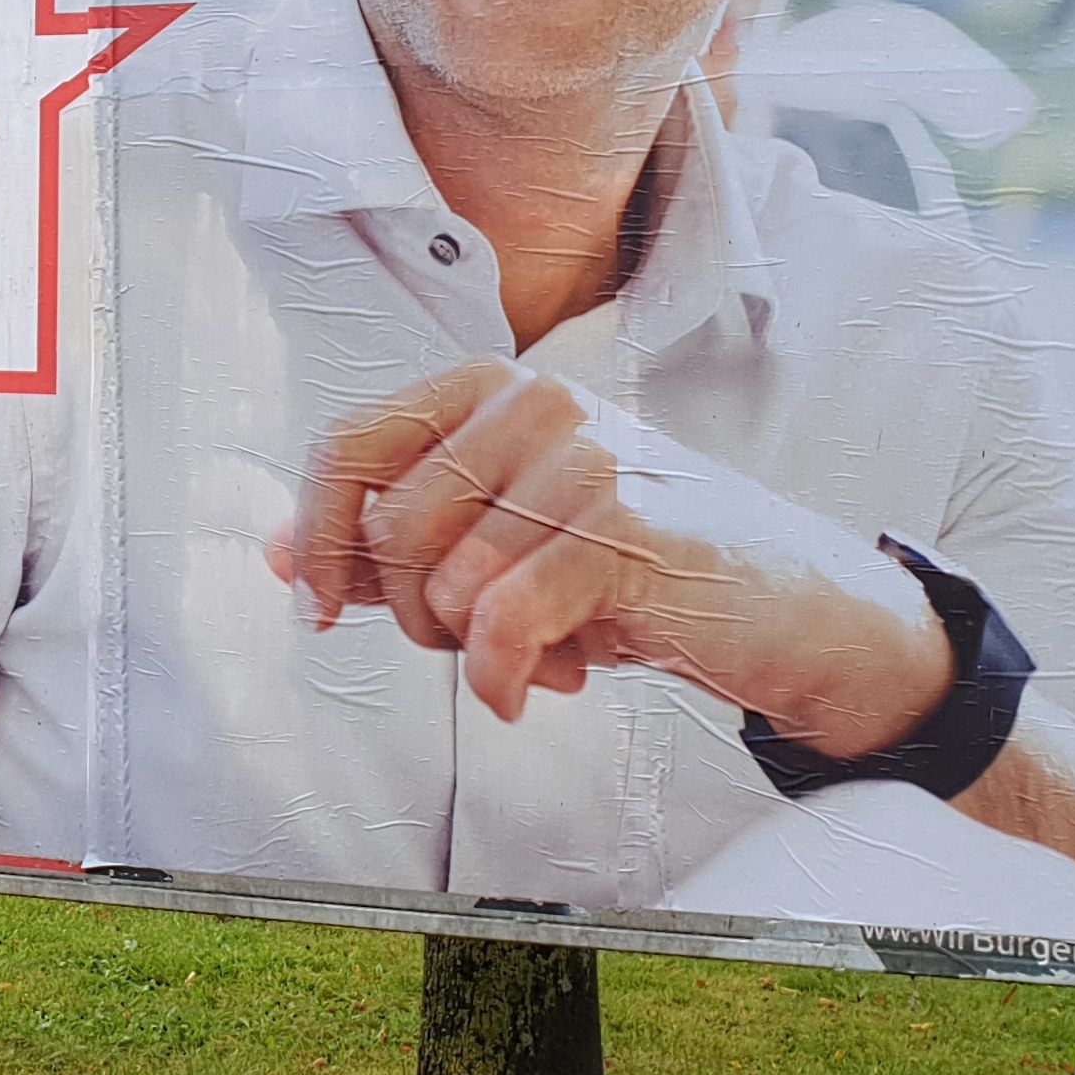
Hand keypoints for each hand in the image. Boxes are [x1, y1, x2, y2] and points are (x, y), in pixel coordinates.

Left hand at [274, 359, 952, 757]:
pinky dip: (506, 678)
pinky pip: (503, 626)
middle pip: (391, 526)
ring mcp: (582, 459)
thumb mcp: (510, 540)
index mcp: (490, 389)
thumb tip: (281, 552)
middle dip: (417, 613)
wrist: (793, 605)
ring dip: (478, 651)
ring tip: (548, 649)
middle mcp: (533, 404)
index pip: (351, 444)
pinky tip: (542, 685)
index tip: (316, 606)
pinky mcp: (623, 528)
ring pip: (446, 582)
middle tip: (481, 639)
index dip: (315, 533)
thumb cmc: (644, 566)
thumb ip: (399, 540)